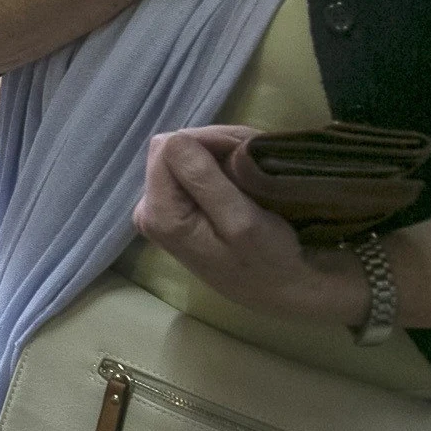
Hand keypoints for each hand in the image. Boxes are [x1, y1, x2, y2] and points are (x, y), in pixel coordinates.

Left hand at [132, 126, 362, 324]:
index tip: (245, 153)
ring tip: (254, 168)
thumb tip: (175, 140)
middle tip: (255, 157)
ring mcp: (161, 207)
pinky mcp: (176, 206)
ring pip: (184, 153)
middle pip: (173, 148)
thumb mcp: (240, 222)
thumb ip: (203, 180)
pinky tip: (244, 175)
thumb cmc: (267, 261)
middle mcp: (149, 208)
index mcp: (158, 213)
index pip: (170, 147)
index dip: (209, 141)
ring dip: (220, 152)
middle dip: (214, 145)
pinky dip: (220, 163)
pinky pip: (191, 167)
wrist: (281, 290)